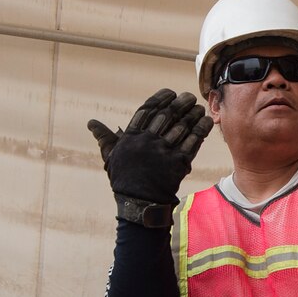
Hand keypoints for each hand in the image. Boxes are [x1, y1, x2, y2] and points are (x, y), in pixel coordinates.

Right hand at [88, 89, 211, 204]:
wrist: (140, 204)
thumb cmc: (125, 179)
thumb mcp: (112, 157)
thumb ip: (105, 138)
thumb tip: (91, 123)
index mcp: (131, 138)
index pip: (146, 111)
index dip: (160, 99)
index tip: (170, 92)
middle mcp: (147, 142)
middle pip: (167, 116)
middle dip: (180, 103)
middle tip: (189, 97)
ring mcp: (163, 152)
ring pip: (181, 127)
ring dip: (193, 115)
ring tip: (199, 107)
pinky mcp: (178, 163)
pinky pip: (192, 142)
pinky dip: (201, 130)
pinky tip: (206, 122)